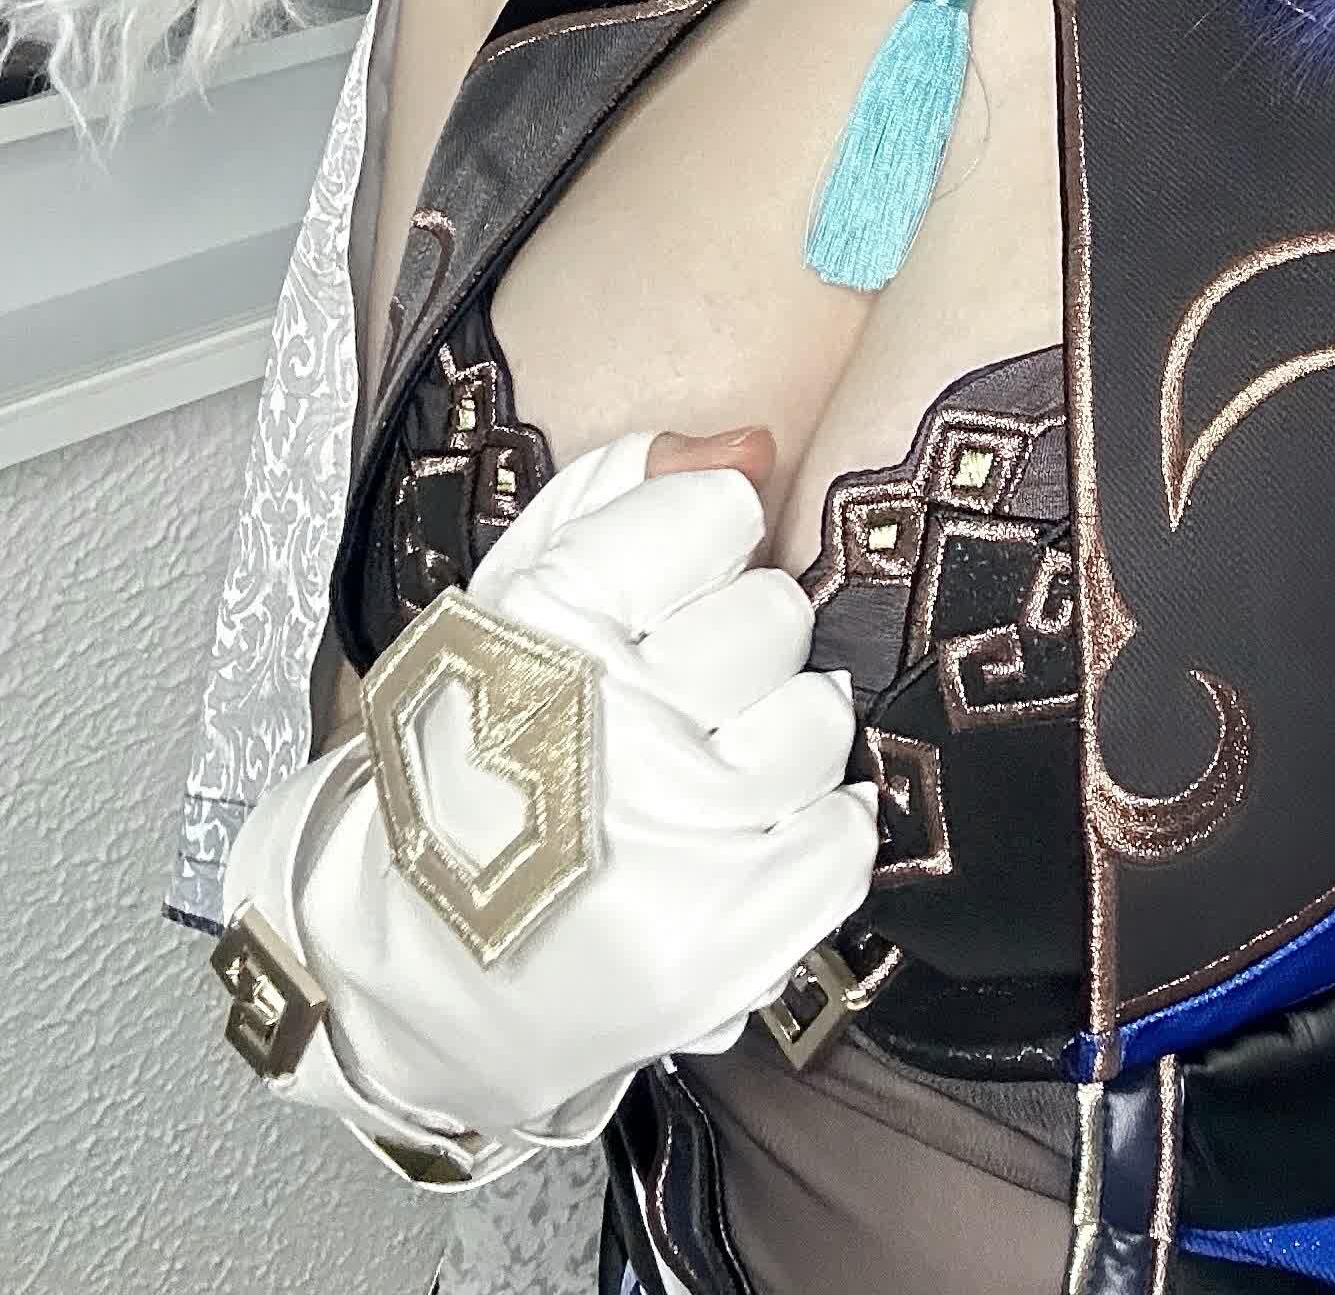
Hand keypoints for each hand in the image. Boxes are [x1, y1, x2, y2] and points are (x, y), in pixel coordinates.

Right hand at [224, 424, 876, 1147]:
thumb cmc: (472, 761)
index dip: (701, 547)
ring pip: (819, 721)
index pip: (718, 514)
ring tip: (701, 776)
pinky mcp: (725, 944)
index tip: (661, 595)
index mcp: (547, 625)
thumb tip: (755, 447)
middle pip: (777, 614)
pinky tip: (737, 843)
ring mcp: (678, 842)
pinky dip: (807, 836)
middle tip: (675, 700)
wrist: (413, 961)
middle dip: (736, 646)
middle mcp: (616, 727)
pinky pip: (846, 838)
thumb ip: (626, 494)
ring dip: (774, 741)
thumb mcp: (512, 595)